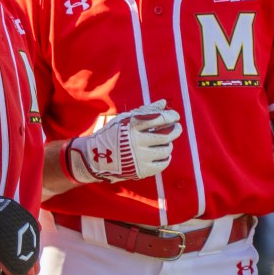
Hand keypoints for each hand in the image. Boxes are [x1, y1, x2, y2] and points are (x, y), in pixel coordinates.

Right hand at [0, 186, 40, 274]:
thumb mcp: (10, 211)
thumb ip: (20, 219)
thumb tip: (33, 225)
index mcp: (32, 231)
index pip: (33, 252)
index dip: (24, 262)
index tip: (9, 266)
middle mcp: (33, 246)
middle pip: (33, 268)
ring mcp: (27, 258)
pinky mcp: (17, 269)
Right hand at [63, 99, 182, 183]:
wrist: (96, 157)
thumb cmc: (114, 134)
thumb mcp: (126, 119)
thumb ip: (146, 110)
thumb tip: (164, 103)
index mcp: (132, 126)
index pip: (159, 119)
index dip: (171, 116)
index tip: (175, 116)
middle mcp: (136, 142)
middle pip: (166, 136)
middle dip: (175, 130)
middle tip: (177, 127)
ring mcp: (139, 158)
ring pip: (166, 149)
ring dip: (168, 143)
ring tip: (165, 141)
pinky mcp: (141, 171)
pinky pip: (163, 164)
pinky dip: (166, 157)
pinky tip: (162, 153)